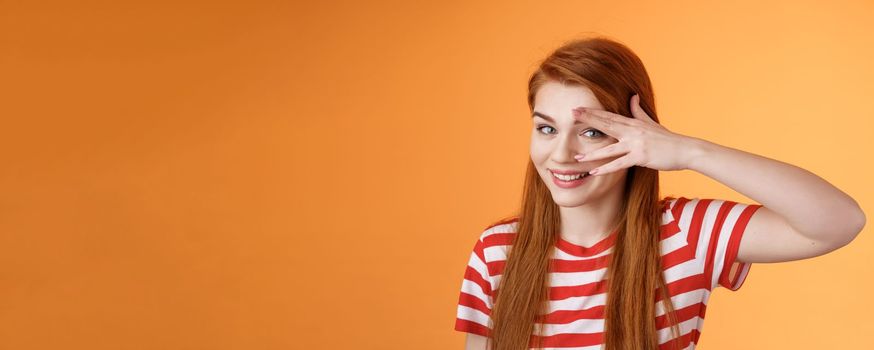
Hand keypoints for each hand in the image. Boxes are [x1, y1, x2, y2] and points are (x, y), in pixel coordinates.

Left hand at [572, 94, 699, 175]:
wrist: (685, 149)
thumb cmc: (668, 139)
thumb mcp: (652, 123)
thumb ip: (639, 111)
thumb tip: (633, 96)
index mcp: (633, 123)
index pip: (609, 116)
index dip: (593, 112)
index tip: (578, 108)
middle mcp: (632, 131)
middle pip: (606, 124)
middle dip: (588, 120)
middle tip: (571, 115)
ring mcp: (636, 143)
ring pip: (610, 148)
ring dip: (592, 153)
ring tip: (577, 157)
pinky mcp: (640, 156)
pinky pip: (619, 163)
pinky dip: (606, 168)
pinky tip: (594, 171)